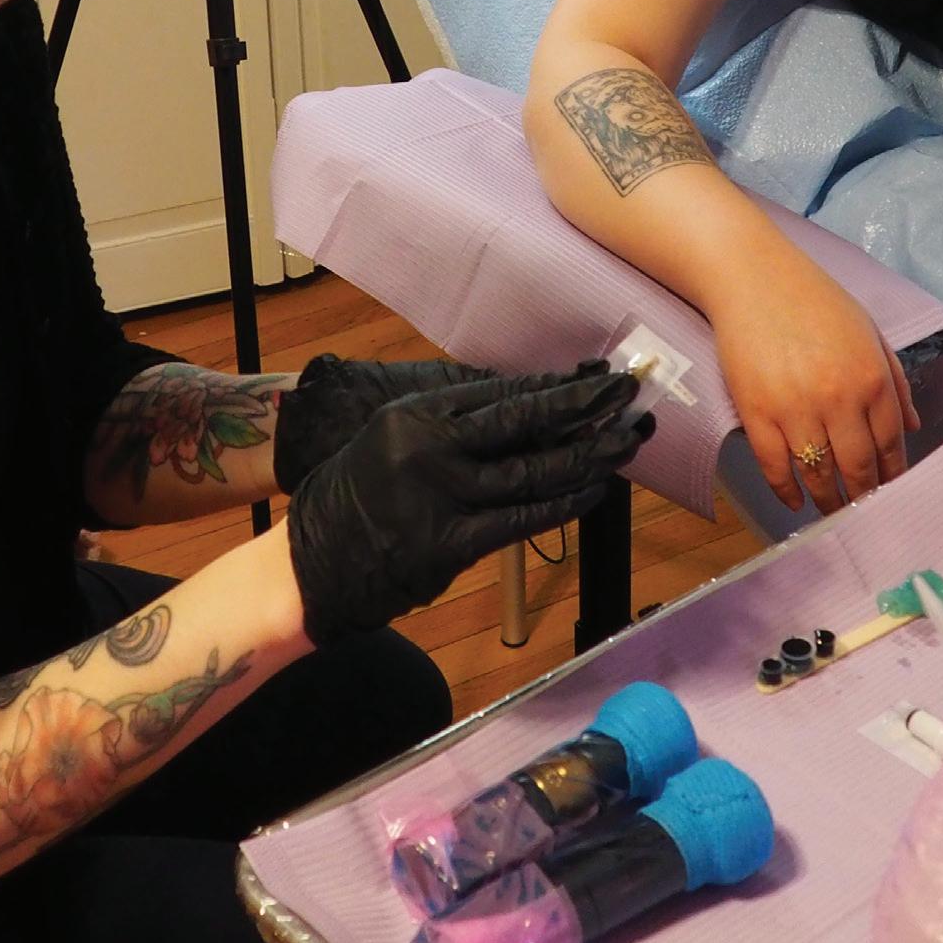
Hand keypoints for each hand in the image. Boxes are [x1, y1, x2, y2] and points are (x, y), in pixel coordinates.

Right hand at [286, 369, 649, 642]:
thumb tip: (523, 407)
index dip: (553, 386)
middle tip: (628, 394)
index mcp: (415, 412)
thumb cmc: (358, 496)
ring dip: (586, 455)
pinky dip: (563, 503)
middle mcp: (429, 446)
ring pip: (531, 470)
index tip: (594, 378)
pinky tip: (595, 490)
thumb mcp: (392, 437)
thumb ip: (449, 423)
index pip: (500, 392)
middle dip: (582, 406)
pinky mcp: (451, 543)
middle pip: (523, 420)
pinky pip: (521, 519)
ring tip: (626, 441)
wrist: (314, 564)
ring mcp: (441, 495)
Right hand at [714, 272, 920, 517]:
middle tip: (864, 513)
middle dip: (864, 496)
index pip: (891, 445)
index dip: (893, 476)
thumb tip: (911, 427)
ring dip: (828, 501)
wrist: (752, 277)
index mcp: (871, 377)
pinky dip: (785, 490)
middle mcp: (838, 398)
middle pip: (858, 468)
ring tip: (833, 512)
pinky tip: (794, 501)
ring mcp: (794, 408)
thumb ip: (894, 380)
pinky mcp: (756, 412)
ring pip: (817, 473)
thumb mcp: (868, 331)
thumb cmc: (814, 300)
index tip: (892, 493)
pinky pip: (774, 465)